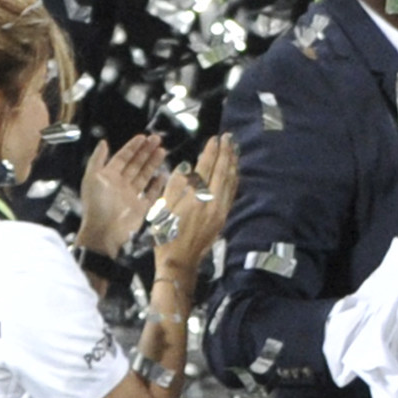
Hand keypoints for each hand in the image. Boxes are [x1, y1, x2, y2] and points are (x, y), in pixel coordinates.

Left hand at [75, 131, 165, 260]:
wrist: (105, 231)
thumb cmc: (97, 204)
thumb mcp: (92, 177)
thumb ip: (97, 159)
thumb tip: (103, 142)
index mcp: (108, 176)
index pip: (122, 157)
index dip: (132, 147)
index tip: (143, 137)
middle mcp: (120, 184)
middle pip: (135, 164)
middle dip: (146, 151)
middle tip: (157, 139)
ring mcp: (131, 195)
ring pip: (144, 175)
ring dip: (153, 163)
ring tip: (162, 150)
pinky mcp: (141, 207)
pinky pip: (151, 193)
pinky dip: (157, 184)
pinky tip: (162, 175)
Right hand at [149, 136, 239, 284]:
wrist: (180, 260)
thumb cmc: (166, 234)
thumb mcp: (163, 208)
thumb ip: (176, 186)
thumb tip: (187, 167)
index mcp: (195, 197)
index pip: (206, 168)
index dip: (211, 152)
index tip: (215, 139)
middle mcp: (212, 201)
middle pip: (222, 171)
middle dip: (226, 152)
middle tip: (229, 138)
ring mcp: (220, 209)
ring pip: (231, 181)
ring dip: (232, 163)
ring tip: (234, 149)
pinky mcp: (224, 216)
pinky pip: (232, 192)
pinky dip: (234, 179)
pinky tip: (234, 171)